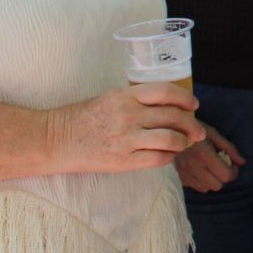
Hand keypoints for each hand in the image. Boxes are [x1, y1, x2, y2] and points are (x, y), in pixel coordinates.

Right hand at [46, 83, 204, 174]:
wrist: (54, 139)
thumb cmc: (82, 118)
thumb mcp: (110, 99)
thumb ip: (136, 101)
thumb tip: (168, 107)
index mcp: (125, 96)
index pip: (166, 91)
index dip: (185, 98)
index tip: (194, 105)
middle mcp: (127, 115)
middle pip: (173, 116)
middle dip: (192, 124)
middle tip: (198, 131)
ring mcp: (125, 139)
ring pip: (170, 139)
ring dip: (184, 142)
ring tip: (186, 143)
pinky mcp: (122, 160)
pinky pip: (158, 159)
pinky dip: (170, 157)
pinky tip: (169, 155)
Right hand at [174, 122, 245, 191]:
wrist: (169, 130)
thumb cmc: (194, 129)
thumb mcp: (213, 134)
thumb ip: (229, 148)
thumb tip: (242, 162)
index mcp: (205, 155)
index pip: (226, 175)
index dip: (234, 172)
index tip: (232, 164)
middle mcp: (195, 168)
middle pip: (217, 186)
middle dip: (223, 178)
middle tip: (222, 167)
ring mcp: (185, 174)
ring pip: (205, 189)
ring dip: (211, 181)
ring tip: (210, 169)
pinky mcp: (179, 176)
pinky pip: (194, 187)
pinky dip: (200, 182)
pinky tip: (199, 171)